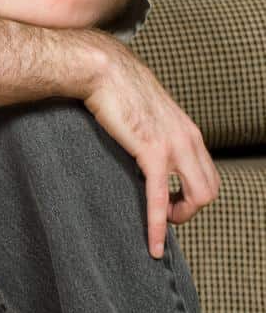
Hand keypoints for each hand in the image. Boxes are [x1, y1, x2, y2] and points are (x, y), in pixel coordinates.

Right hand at [83, 41, 220, 259]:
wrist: (101, 69)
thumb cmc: (114, 86)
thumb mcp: (142, 110)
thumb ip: (150, 128)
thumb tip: (138, 140)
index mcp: (187, 130)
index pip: (207, 173)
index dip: (190, 195)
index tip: (167, 203)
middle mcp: (189, 138)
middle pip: (209, 189)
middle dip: (189, 211)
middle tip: (164, 216)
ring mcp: (174, 145)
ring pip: (198, 198)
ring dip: (179, 220)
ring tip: (158, 229)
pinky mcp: (153, 152)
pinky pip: (161, 199)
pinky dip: (158, 226)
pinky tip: (153, 244)